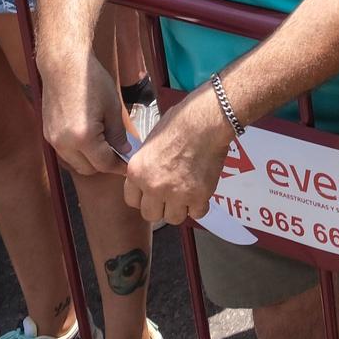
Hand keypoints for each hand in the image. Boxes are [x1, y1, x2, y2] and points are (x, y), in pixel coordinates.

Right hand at [40, 53, 127, 176]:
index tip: (129, 164)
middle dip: (104, 165)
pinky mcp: (48, 133)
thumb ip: (118, 134)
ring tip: (105, 145)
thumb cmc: (91, 81)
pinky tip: (90, 138)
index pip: (104, 164)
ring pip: (75, 163)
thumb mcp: (113, 107)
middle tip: (119, 154)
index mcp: (83, 137)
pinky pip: (65, 152)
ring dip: (90, 160)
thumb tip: (123, 152)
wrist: (64, 64)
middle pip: (88, 169)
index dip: (119, 166)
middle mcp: (64, 143)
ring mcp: (53, 139)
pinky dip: (78, 151)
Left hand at [124, 87, 231, 225]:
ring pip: (173, 218)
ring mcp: (176, 193)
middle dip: (161, 206)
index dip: (144, 197)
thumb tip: (148, 173)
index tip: (153, 192)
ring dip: (181, 208)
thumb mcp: (151, 141)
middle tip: (172, 194)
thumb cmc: (181, 122)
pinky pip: (197, 213)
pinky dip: (200, 205)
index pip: (132, 201)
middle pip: (151, 215)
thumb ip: (146, 164)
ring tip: (188, 193)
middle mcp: (153, 186)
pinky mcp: (198, 195)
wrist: (206, 121)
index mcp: (137, 171)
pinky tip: (201, 192)